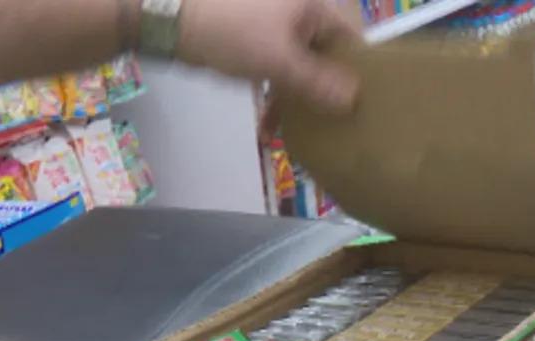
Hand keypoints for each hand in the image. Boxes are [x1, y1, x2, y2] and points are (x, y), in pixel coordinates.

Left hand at [177, 0, 363, 111]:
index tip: (362, 104)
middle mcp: (298, 13)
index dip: (357, 70)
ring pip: (299, 66)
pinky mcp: (254, 42)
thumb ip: (318, 83)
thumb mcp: (280, 62)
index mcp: (311, 6)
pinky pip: (276, 70)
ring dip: (296, 99)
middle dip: (325, 91)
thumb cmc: (233, 33)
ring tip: (299, 133)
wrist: (172, 21)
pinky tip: (268, 126)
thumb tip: (354, 100)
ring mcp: (275, 27)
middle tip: (333, 125)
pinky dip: (274, 94)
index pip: (349, 38)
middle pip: (324, 55)